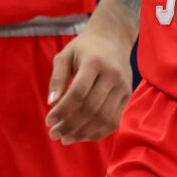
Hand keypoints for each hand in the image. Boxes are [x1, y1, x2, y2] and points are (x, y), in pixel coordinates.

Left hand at [46, 10, 134, 143]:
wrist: (113, 38)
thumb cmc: (84, 48)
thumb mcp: (65, 55)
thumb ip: (57, 78)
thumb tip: (52, 103)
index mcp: (94, 62)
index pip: (78, 93)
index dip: (62, 110)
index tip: (48, 121)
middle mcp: (113, 75)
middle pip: (91, 109)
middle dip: (70, 125)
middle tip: (54, 134)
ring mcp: (123, 87)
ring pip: (104, 118)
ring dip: (83, 133)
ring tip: (66, 138)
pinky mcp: (128, 96)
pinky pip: (114, 121)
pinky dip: (98, 132)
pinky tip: (82, 136)